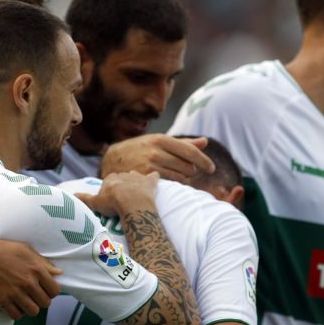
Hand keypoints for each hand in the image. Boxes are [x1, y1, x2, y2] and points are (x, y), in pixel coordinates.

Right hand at [0, 237, 61, 319]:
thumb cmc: (2, 250)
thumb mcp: (25, 250)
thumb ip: (43, 263)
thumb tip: (59, 273)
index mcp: (36, 269)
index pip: (55, 291)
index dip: (51, 291)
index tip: (44, 289)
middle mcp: (27, 283)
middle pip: (46, 303)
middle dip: (41, 300)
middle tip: (34, 295)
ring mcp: (15, 293)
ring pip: (33, 312)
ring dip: (30, 308)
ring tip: (25, 301)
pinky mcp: (2, 301)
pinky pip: (17, 316)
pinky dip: (17, 313)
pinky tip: (14, 305)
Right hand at [76, 171, 158, 216]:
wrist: (133, 204)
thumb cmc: (113, 204)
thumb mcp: (95, 203)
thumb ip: (84, 198)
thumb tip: (72, 194)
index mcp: (110, 178)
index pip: (108, 181)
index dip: (109, 190)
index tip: (111, 200)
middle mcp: (123, 174)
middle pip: (122, 178)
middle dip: (122, 186)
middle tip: (122, 199)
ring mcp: (138, 177)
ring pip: (135, 176)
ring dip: (135, 182)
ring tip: (135, 194)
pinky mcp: (150, 182)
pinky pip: (153, 176)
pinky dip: (153, 178)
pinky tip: (154, 180)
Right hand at [100, 134, 214, 182]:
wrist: (112, 160)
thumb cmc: (139, 150)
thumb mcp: (158, 141)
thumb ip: (183, 143)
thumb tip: (205, 141)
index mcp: (161, 139)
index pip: (190, 150)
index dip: (204, 161)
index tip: (211, 168)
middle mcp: (156, 151)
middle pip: (188, 166)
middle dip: (191, 170)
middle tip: (186, 172)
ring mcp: (151, 165)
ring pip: (181, 177)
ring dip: (184, 179)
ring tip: (177, 176)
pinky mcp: (146, 178)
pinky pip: (172, 185)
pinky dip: (176, 185)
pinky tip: (171, 183)